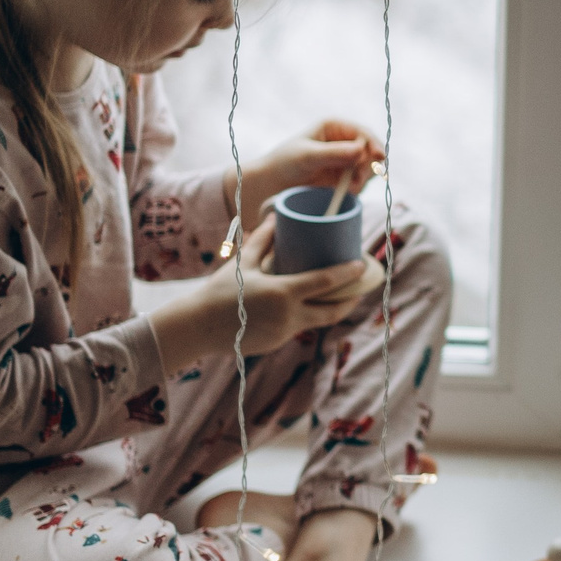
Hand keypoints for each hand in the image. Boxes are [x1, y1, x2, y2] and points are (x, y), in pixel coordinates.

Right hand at [148, 219, 371, 363]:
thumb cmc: (220, 290)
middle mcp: (289, 316)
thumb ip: (263, 240)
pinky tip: (310, 308)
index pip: (325, 282)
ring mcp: (285, 333)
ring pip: (317, 321)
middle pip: (332, 311)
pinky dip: (307, 317)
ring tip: (341, 296)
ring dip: (331, 309)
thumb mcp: (244, 263)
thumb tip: (278, 217)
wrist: (198, 327)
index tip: (362, 264)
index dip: (348, 273)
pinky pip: (298, 328)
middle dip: (351, 300)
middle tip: (360, 287)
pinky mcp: (277, 343)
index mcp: (283, 293)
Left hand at [234, 119, 382, 221]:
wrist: (272, 186)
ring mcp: (346, 161)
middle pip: (371, 151)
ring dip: (362, 179)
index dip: (374, 144)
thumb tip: (361, 150)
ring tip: (347, 188)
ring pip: (369, 168)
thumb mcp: (308, 156)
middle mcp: (344, 142)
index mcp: (335, 127)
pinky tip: (344, 192)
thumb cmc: (285, 163)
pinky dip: (357, 188)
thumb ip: (334, 153)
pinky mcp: (345, 178)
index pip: (363, 133)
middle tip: (357, 180)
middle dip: (368, 166)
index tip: (379, 158)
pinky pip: (361, 182)